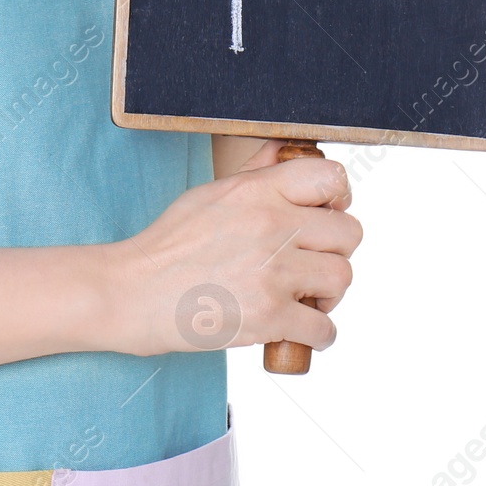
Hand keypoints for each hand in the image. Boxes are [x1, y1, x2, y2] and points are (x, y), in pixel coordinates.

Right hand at [108, 140, 360, 356]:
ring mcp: (273, 274)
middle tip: (313, 261)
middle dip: (335, 249)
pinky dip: (317, 334)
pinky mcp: (270, 317)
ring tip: (304, 295)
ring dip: (329, 291)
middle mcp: (271, 226)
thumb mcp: (212, 193)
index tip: (330, 212)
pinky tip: (296, 328)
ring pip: (342, 278)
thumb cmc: (170, 244)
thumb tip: (284, 150)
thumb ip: (256, 174)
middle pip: (348, 232)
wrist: (136, 292)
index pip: (330, 177)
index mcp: (256, 191)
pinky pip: (325, 329)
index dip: (339, 197)